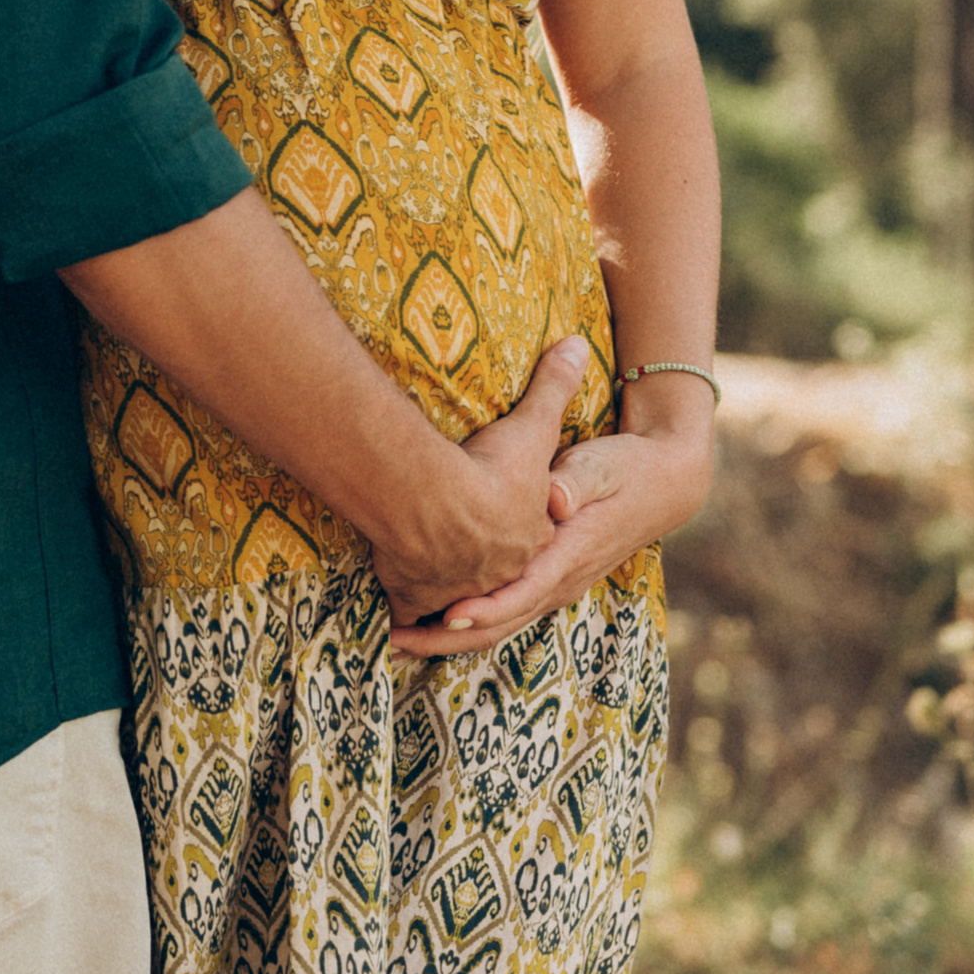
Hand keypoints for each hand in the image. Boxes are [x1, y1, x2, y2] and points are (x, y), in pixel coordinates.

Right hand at [364, 337, 589, 624]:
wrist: (435, 500)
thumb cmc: (486, 465)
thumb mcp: (532, 421)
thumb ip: (555, 384)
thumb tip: (579, 344)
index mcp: (530, 541)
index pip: (531, 543)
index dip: (520, 537)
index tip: (506, 533)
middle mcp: (498, 573)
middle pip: (492, 581)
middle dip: (484, 590)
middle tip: (470, 592)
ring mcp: (458, 588)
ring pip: (454, 605)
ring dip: (444, 615)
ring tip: (433, 622)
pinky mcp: (417, 592)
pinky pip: (411, 611)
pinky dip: (404, 621)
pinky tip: (394, 628)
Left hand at [388, 394, 713, 657]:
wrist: (662, 484)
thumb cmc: (625, 467)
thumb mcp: (606, 464)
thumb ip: (579, 480)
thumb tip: (556, 500)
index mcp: (570, 554)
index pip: (523, 592)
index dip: (485, 608)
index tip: (446, 614)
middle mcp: (561, 581)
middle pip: (501, 624)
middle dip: (446, 638)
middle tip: (394, 640)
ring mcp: (554, 587)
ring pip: (499, 626)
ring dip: (447, 639)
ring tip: (395, 640)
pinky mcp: (545, 583)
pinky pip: (502, 614)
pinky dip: (464, 624)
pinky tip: (426, 621)